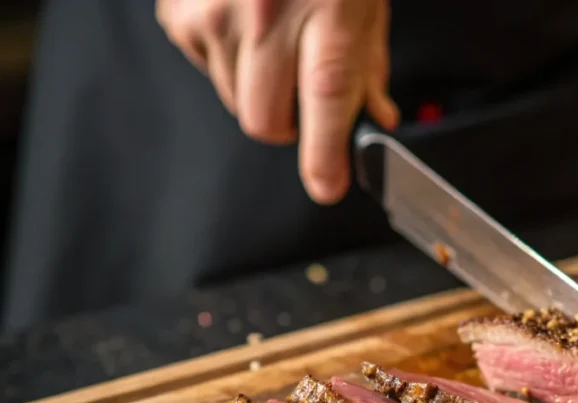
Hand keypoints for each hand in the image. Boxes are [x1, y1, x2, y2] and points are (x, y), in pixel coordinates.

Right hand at [156, 0, 397, 203]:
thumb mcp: (364, 4)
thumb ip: (368, 67)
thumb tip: (375, 119)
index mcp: (326, 11)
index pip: (325, 101)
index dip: (324, 155)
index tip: (327, 186)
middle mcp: (266, 13)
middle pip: (263, 120)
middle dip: (288, 126)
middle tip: (304, 101)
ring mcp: (216, 12)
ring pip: (233, 100)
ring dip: (257, 90)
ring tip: (275, 43)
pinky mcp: (181, 11)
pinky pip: (205, 67)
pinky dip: (226, 58)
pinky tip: (243, 22)